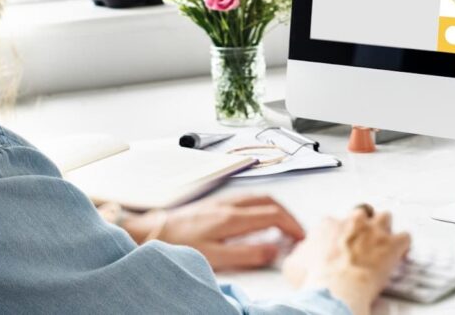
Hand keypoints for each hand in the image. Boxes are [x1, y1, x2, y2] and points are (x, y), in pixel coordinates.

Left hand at [119, 194, 305, 271]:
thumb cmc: (179, 244)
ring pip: (260, 198)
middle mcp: (230, 204)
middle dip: (289, 216)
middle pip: (271, 202)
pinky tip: (259, 218)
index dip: (292, 226)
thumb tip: (274, 249)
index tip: (301, 238)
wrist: (153, 231)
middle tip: (297, 232)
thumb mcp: (215, 256)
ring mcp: (223, 200)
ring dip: (277, 209)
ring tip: (284, 225)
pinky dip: (263, 207)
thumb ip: (247, 253)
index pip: (274, 215)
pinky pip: (249, 199)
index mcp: (233, 216)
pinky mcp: (216, 202)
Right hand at [282, 205, 410, 314]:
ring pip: (385, 217)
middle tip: (362, 241)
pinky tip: (401, 254)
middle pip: (362, 212)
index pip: (335, 222)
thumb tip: (298, 255)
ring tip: (383, 242)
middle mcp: (352, 221)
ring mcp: (374, 230)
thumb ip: (299, 253)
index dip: (339, 234)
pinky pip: (405, 237)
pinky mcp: (391, 244)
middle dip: (363, 224)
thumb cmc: (315, 279)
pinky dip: (403, 246)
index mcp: (329, 224)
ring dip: (385, 228)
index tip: (340, 246)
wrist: (336, 289)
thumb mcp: (293, 265)